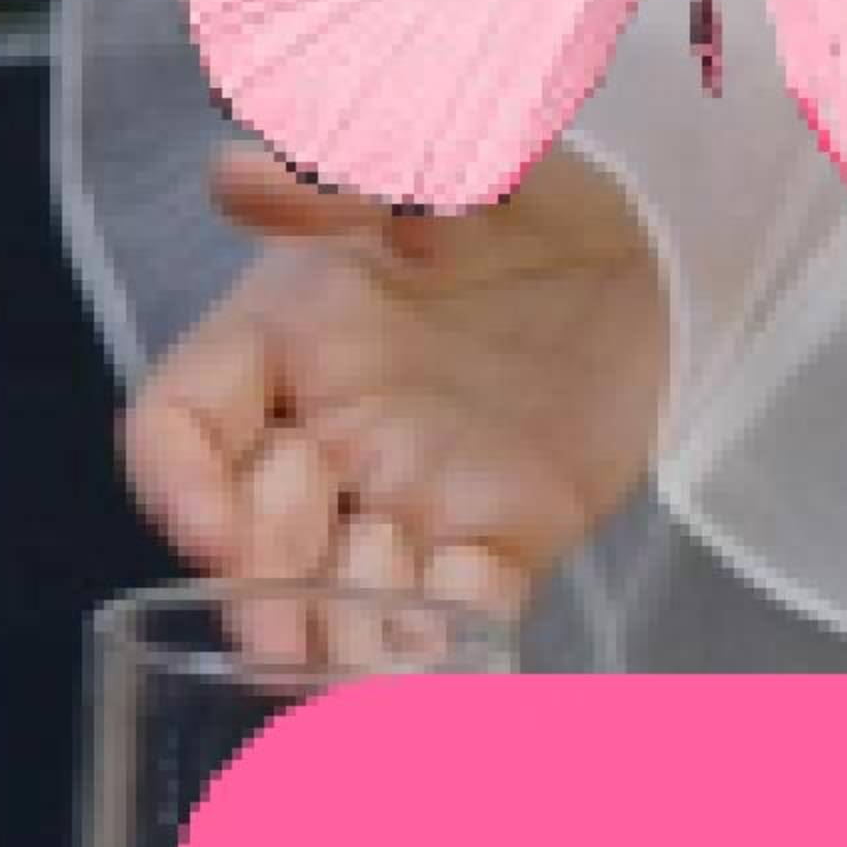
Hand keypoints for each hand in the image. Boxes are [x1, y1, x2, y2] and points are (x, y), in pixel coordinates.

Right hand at [118, 137, 673, 653]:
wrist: (670, 242)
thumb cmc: (536, 192)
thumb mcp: (447, 157)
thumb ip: (347, 170)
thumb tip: (233, 172)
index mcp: (286, 336)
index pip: (184, 419)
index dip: (176, 479)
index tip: (207, 529)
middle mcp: (330, 429)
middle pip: (256, 530)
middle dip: (260, 589)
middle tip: (281, 637)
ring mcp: (411, 490)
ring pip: (347, 585)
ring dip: (341, 638)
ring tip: (350, 689)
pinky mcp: (499, 537)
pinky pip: (457, 606)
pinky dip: (448, 646)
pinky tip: (444, 677)